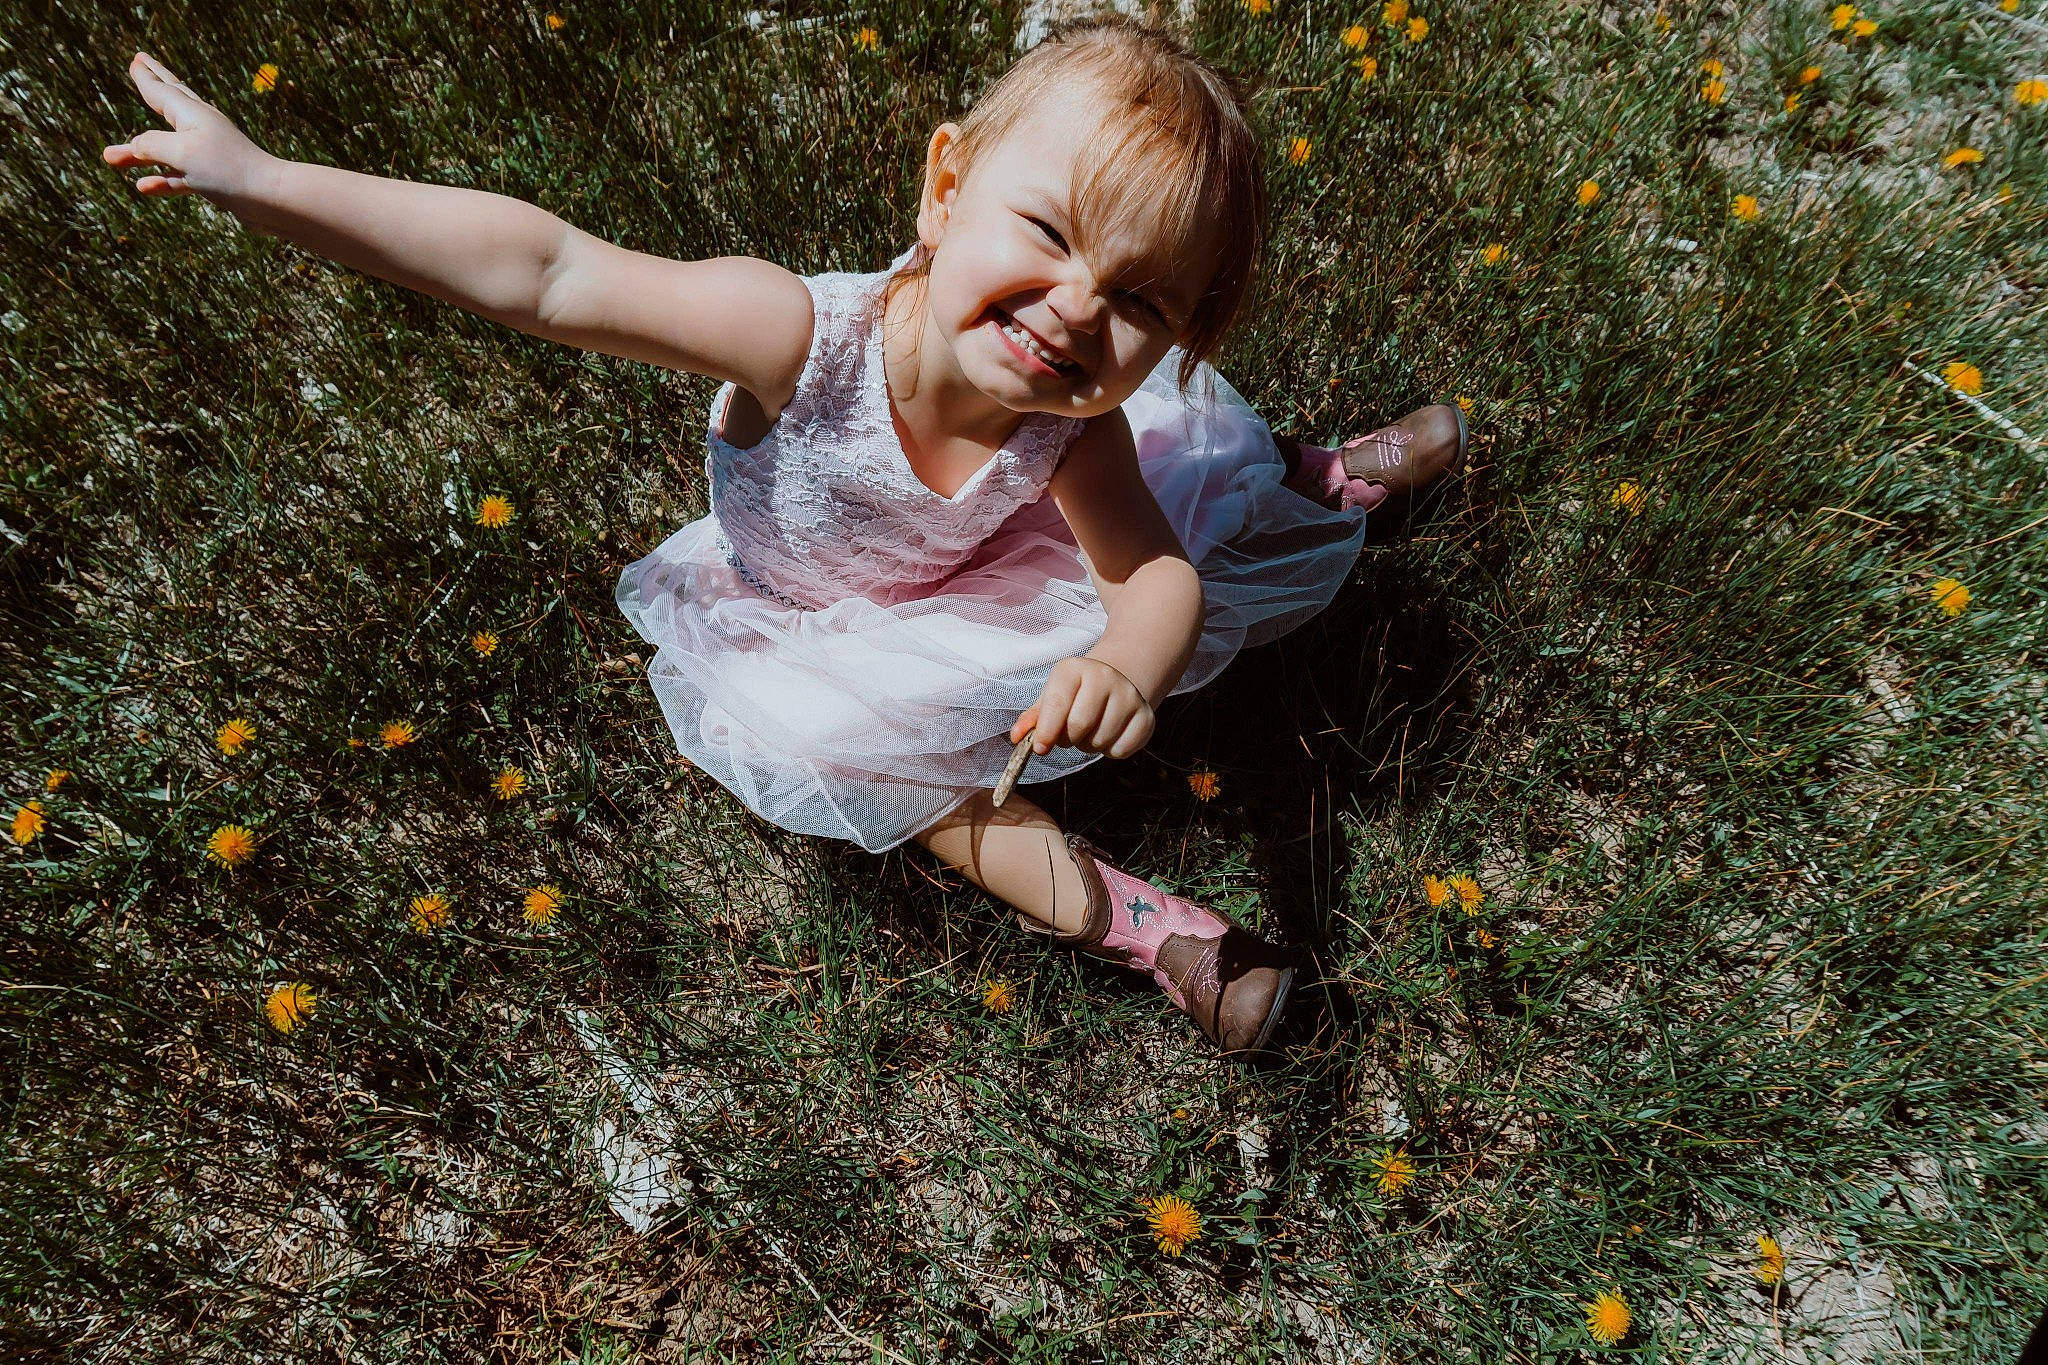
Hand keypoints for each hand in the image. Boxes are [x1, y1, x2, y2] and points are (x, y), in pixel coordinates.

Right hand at [102, 53, 270, 205]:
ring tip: (111, 157)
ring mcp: (209, 154)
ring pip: (166, 148)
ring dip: (139, 154)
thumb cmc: (228, 170)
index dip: (146, 76)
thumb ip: (151, 145)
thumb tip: (134, 146)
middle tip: (140, 65)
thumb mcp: (181, 152)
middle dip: (153, 85)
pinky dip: (162, 180)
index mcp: (193, 114)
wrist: (271, 199)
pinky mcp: (215, 180)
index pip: (162, 90)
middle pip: (170, 103)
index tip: (137, 59)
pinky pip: (180, 177)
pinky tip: (144, 187)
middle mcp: (201, 129)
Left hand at [1009, 656, 1154, 759]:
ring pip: (1100, 740)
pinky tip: (1108, 735)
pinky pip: (1122, 750)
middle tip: (1069, 735)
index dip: (1046, 732)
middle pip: (1079, 726)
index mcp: (1074, 669)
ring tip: (1090, 730)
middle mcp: (1105, 676)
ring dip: (1089, 745)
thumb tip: (1017, 737)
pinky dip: (1111, 751)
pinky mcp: (1146, 716)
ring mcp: (1129, 695)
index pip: (1057, 705)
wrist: (1116, 681)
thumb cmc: (1075, 694)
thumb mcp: (1051, 698)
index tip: (1040, 748)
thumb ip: (1033, 718)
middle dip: (1068, 739)